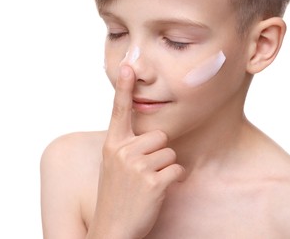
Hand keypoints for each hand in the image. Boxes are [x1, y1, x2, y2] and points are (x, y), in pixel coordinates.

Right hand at [87, 65, 184, 238]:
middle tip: (144, 172)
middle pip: (160, 136)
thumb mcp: (114, 166)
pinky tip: (159, 191)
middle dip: (158, 153)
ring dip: (165, 168)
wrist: (112, 229)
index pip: (119, 111)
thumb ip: (127, 146)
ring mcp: (138, 166)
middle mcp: (123, 151)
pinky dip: (173, 180)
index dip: (124, 88)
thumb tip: (151, 135)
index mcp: (112, 145)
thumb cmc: (116, 195)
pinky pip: (177, 169)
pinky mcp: (154, 181)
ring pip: (170, 153)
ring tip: (148, 183)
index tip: (127, 66)